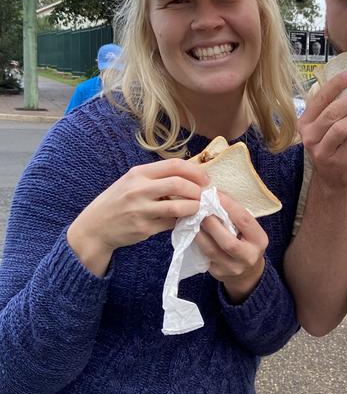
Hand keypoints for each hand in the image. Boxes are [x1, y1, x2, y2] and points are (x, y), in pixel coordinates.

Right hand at [67, 158, 208, 275]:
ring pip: (178, 207)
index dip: (195, 171)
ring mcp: (141, 210)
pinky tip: (185, 220)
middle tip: (204, 196)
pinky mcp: (144, 228)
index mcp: (138, 173)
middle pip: (179, 184)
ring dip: (194, 208)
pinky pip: (171, 224)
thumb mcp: (132, 182)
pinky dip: (182, 221)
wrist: (94, 227)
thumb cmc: (117, 201)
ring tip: (199, 208)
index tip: (205, 179)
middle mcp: (139, 189)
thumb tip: (190, 178)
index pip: (174, 165)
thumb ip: (156, 178)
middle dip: (197, 190)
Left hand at [193, 192, 267, 302]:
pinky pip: (204, 256)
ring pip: (211, 250)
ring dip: (199, 232)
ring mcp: (233, 268)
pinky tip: (189, 232)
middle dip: (211, 223)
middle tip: (198, 208)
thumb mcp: (248, 229)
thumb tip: (215, 193)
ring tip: (190, 219)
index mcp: (259, 240)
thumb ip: (235, 214)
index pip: (244, 220)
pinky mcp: (218, 273)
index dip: (228, 206)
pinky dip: (195, 242)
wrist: (246, 272)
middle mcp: (249, 256)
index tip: (215, 194)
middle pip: (228, 241)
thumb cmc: (246, 241)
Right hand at [298, 72, 346, 190]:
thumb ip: (333, 109)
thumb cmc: (331, 146)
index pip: (319, 99)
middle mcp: (308, 136)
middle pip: (332, 112)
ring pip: (341, 127)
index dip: (335, 85)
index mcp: (304, 122)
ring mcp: (321, 150)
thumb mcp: (325, 127)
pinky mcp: (336, 162)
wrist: (331, 179)